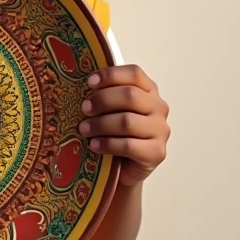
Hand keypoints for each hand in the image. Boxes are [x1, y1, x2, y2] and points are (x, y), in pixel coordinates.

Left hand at [79, 64, 169, 187]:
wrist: (126, 166)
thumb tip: (78, 82)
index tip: (89, 82)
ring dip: (100, 124)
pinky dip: (107, 144)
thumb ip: (105, 94)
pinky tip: (94, 145)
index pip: (134, 74)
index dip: (111, 75)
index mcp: (149, 90)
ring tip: (84, 129)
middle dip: (103, 101)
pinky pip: (129, 145)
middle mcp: (159, 107)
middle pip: (131, 96)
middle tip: (84, 108)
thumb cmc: (117, 131)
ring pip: (128, 122)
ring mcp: (161, 131)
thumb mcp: (111, 108)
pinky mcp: (157, 153)